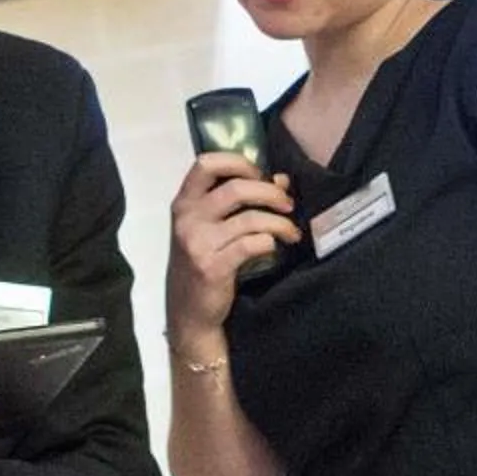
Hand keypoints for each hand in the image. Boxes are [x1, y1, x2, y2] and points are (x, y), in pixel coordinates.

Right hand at [162, 154, 300, 352]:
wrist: (188, 313)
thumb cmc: (203, 263)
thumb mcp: (212, 229)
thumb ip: (240, 202)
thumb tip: (282, 180)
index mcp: (184, 203)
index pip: (205, 163)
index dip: (238, 162)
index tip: (260, 175)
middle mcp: (187, 219)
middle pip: (236, 188)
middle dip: (270, 193)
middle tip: (288, 204)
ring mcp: (198, 243)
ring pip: (249, 218)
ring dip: (279, 222)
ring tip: (292, 231)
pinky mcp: (212, 267)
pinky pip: (251, 244)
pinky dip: (270, 242)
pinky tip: (276, 247)